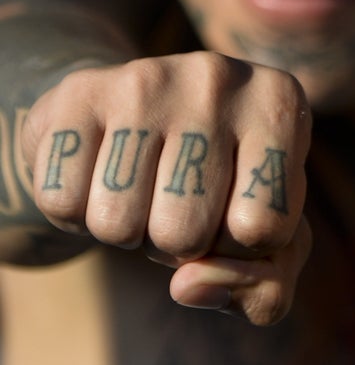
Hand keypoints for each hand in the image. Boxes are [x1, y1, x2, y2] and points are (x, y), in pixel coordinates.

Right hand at [22, 51, 311, 323]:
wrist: (136, 113)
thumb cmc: (221, 184)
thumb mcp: (269, 235)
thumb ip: (265, 287)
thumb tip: (189, 286)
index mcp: (282, 103)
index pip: (266, 229)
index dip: (240, 249)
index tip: (233, 212)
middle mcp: (220, 77)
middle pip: (186, 233)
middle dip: (179, 243)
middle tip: (179, 201)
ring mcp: (148, 78)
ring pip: (119, 225)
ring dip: (126, 232)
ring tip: (143, 187)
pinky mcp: (80, 91)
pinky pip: (62, 203)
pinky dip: (75, 213)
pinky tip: (99, 173)